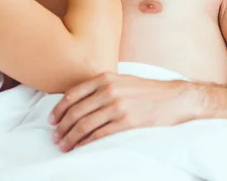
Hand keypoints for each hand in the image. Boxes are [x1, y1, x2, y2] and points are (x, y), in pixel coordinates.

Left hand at [49, 72, 191, 151]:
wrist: (175, 98)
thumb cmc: (147, 91)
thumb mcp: (122, 80)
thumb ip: (102, 86)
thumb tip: (79, 100)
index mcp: (105, 78)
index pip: (73, 94)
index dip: (59, 109)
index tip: (51, 120)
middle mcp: (109, 90)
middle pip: (76, 111)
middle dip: (62, 127)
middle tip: (55, 137)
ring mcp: (118, 106)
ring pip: (85, 124)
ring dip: (70, 137)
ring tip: (63, 145)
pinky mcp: (127, 121)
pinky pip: (100, 134)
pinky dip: (86, 142)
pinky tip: (80, 147)